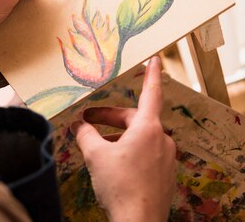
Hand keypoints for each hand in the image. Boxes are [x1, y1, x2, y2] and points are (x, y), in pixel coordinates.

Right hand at [71, 56, 176, 221]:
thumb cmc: (119, 186)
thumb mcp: (95, 155)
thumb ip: (85, 135)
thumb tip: (77, 125)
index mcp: (149, 128)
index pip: (151, 93)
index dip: (152, 74)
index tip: (156, 59)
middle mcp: (163, 140)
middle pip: (135, 119)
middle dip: (110, 119)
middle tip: (87, 122)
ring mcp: (166, 159)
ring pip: (139, 138)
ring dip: (118, 138)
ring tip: (96, 147)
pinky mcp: (165, 176)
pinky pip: (145, 155)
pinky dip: (128, 152)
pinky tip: (112, 165)